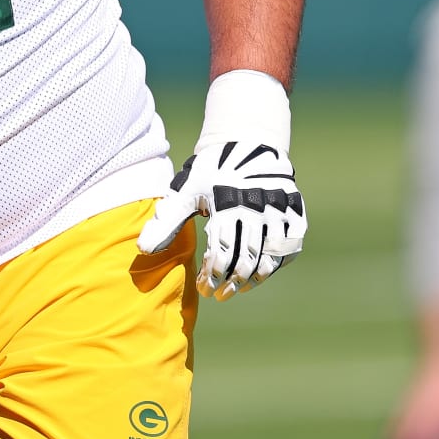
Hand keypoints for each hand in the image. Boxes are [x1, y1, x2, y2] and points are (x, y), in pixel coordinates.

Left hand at [136, 70, 306, 299]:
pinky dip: (278, 263)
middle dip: (231, 283)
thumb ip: (166, 220)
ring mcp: (279, 210)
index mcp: (226, 203)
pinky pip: (291, 246)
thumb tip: (143, 249)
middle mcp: (256, 207)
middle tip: (218, 295)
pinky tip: (262, 273)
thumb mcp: (186, 189)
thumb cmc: (211, 171)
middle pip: (246, 258)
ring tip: (238, 289)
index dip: (212, 276)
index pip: (221, 252)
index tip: (203, 289)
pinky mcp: (295, 211)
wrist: (248, 143)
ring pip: (270, 256)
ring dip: (255, 278)